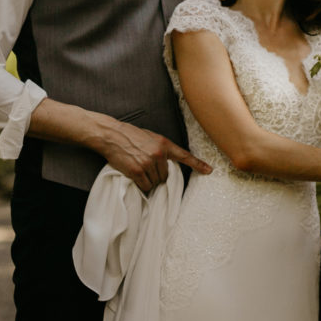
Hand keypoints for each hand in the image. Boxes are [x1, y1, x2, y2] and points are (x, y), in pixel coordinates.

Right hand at [97, 118, 212, 192]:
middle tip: (145, 167)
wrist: (112, 135)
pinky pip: (145, 186)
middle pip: (165, 176)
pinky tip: (134, 175)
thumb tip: (167, 164)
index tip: (209, 170)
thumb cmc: (130, 136)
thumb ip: (161, 149)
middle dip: (157, 175)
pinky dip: (141, 185)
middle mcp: (158, 154)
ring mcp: (148, 163)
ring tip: (138, 168)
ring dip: (148, 181)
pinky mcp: (137, 171)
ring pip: (155, 182)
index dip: (198, 164)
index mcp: (164, 144)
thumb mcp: (151, 138)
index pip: (184, 156)